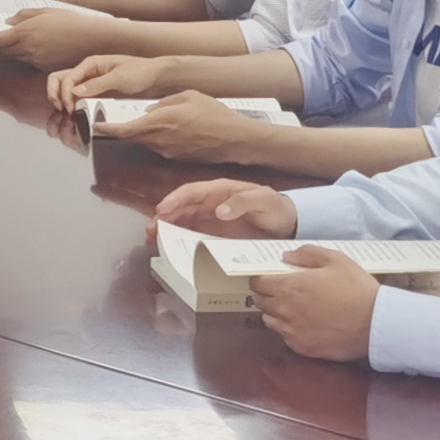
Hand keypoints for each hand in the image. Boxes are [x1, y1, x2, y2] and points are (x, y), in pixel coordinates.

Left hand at [0, 9, 115, 70]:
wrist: (93, 39)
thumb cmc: (72, 22)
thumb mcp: (46, 10)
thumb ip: (23, 16)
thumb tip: (9, 21)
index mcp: (25, 32)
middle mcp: (28, 49)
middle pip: (4, 50)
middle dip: (4, 43)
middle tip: (10, 35)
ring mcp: (36, 60)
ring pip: (17, 57)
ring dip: (17, 50)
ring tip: (31, 39)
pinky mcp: (45, 68)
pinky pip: (31, 63)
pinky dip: (32, 57)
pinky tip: (43, 47)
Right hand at [48, 54, 169, 110]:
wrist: (157, 77)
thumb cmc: (141, 71)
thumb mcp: (120, 78)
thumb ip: (97, 84)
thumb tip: (75, 92)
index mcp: (90, 64)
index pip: (66, 78)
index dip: (63, 94)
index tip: (70, 109)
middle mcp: (87, 72)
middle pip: (59, 80)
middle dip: (56, 95)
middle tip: (64, 111)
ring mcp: (91, 83)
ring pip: (66, 90)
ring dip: (62, 101)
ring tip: (67, 115)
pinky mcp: (96, 93)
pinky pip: (78, 98)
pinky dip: (72, 106)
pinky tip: (76, 115)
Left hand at [97, 91, 268, 162]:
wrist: (235, 139)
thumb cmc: (214, 114)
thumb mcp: (187, 96)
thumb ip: (163, 103)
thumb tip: (149, 109)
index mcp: (159, 122)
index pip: (124, 129)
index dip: (106, 129)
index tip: (95, 125)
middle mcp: (159, 140)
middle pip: (131, 137)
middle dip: (121, 129)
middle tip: (113, 121)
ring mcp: (167, 151)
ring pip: (145, 141)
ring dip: (141, 133)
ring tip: (149, 121)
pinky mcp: (176, 158)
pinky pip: (160, 147)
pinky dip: (158, 138)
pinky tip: (170, 130)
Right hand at [152, 177, 298, 237]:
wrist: (289, 225)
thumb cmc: (276, 208)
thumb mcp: (264, 201)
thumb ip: (243, 202)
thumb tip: (218, 211)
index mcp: (220, 190)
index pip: (191, 192)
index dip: (174, 200)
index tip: (161, 210)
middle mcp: (210, 203)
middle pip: (181, 207)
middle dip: (163, 217)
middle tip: (151, 230)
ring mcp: (210, 219)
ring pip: (182, 221)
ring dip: (166, 229)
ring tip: (153, 240)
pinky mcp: (213, 235)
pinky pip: (191, 236)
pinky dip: (178, 240)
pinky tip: (170, 249)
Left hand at [251, 246, 378, 360]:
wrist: (377, 323)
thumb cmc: (357, 289)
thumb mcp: (336, 259)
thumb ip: (307, 254)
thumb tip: (286, 257)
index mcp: (288, 287)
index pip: (257, 282)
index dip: (261, 278)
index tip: (269, 276)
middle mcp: (284, 310)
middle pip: (260, 301)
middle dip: (266, 294)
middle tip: (281, 290)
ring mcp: (292, 332)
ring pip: (269, 320)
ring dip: (275, 312)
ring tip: (293, 307)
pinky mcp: (303, 348)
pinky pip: (285, 337)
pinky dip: (289, 330)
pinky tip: (305, 324)